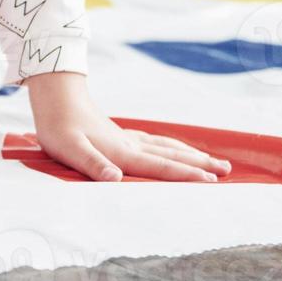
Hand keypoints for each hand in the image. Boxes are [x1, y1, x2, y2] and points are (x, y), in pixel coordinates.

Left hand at [25, 72, 231, 182]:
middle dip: (200, 164)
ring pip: (166, 146)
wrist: (54, 98)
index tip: (213, 182)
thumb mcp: (70, 150)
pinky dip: (172, 146)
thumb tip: (115, 178)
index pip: (160, 167)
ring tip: (213, 160)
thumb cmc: (59, 128)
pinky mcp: (120, 133)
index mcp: (122, 152)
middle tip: (228, 170)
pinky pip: (155, 141)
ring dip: (191, 154)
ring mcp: (127, 137)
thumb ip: (92, 164)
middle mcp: (130, 144)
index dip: (186, 175)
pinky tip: (173, 147)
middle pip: (172, 154)